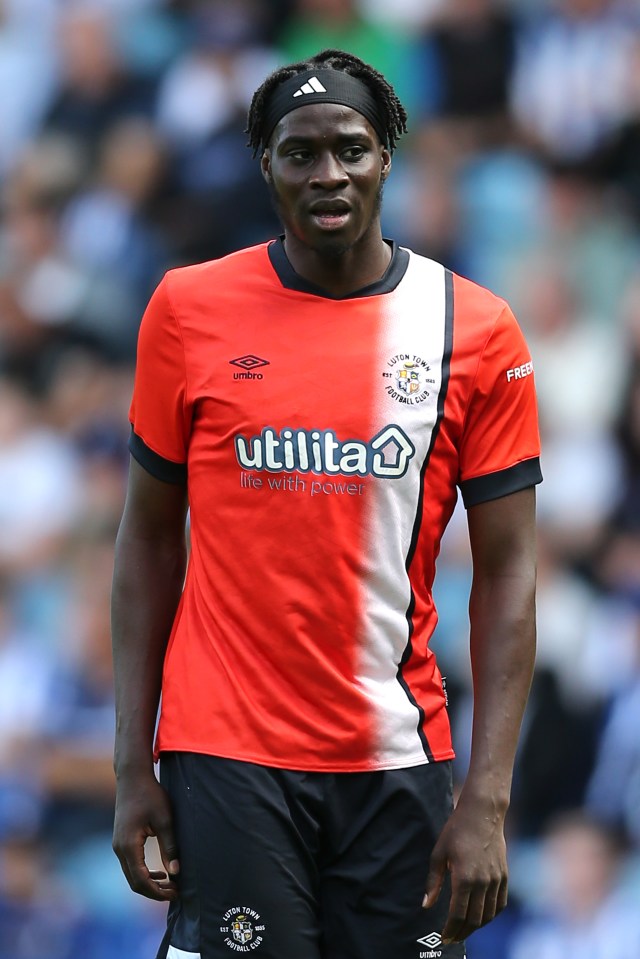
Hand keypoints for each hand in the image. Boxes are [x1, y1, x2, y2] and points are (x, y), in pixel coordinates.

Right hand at [112, 773, 179, 900]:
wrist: (132, 778)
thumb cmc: (151, 795)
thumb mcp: (165, 820)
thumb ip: (170, 847)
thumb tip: (176, 872)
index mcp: (129, 845)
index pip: (141, 880)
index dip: (158, 892)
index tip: (175, 893)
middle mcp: (119, 848)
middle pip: (134, 882)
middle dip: (154, 892)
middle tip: (175, 893)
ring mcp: (118, 845)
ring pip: (131, 875)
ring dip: (149, 883)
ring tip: (170, 885)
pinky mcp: (121, 841)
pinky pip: (130, 865)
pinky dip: (143, 873)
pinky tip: (159, 873)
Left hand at [422, 796, 507, 943]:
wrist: (482, 813)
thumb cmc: (456, 830)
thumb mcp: (439, 854)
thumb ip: (433, 882)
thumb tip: (426, 905)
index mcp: (464, 878)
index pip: (458, 915)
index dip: (450, 930)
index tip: (443, 937)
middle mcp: (483, 883)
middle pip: (474, 919)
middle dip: (462, 932)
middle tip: (452, 938)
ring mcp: (496, 880)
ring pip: (488, 915)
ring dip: (476, 926)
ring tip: (464, 929)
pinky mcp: (504, 876)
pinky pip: (500, 904)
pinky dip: (491, 915)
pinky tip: (482, 916)